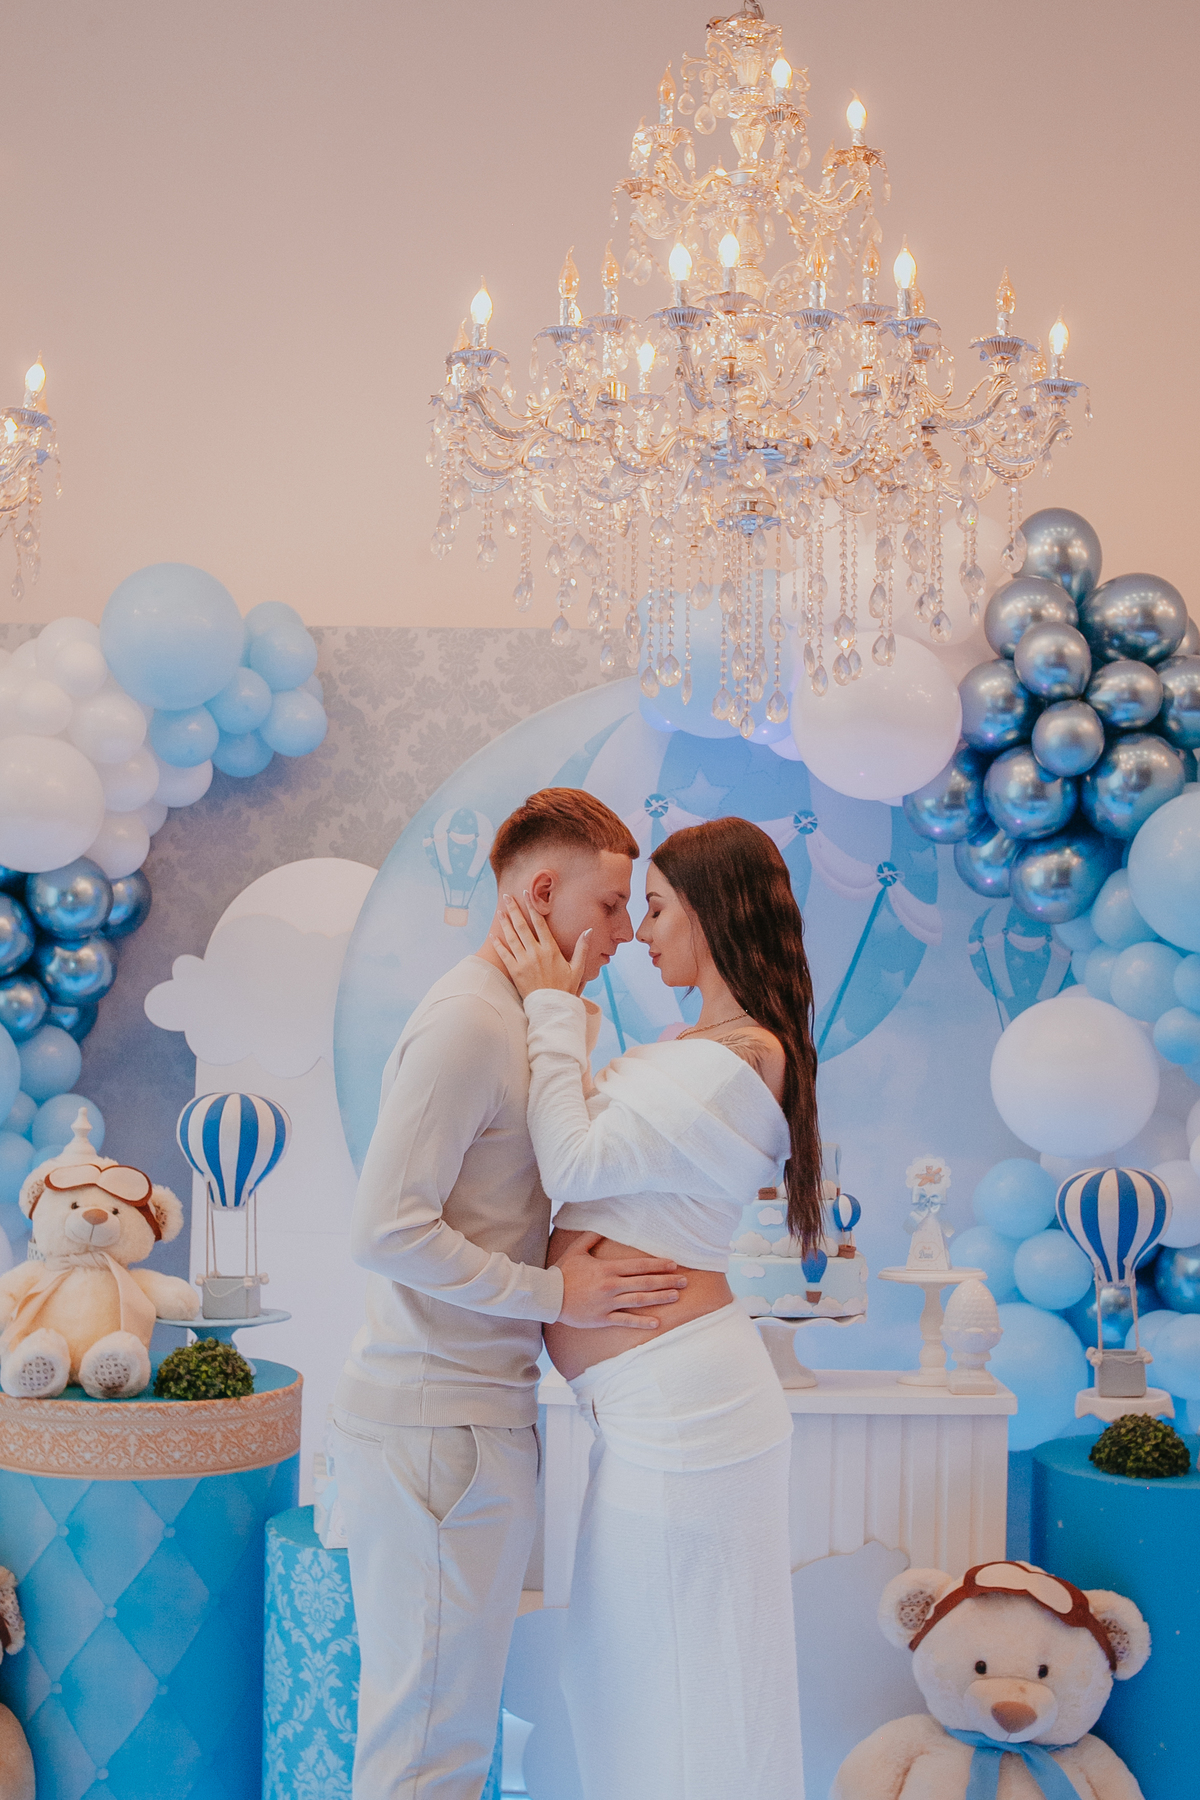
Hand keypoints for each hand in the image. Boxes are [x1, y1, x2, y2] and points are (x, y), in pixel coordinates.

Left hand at [492, 895, 587, 998]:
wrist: (552, 1008)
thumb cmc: (565, 989)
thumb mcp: (577, 968)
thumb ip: (582, 948)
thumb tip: (588, 930)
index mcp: (551, 949)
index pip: (540, 923)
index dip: (532, 907)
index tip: (526, 894)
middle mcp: (536, 952)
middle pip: (522, 926)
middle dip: (514, 909)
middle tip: (507, 896)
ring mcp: (524, 962)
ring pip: (511, 938)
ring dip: (505, 923)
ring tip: (500, 911)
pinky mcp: (515, 972)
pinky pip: (504, 955)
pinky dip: (498, 944)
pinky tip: (493, 936)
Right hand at [555, 1232, 686, 1329]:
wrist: (547, 1296)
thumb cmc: (562, 1272)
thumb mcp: (576, 1251)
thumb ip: (591, 1237)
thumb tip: (602, 1224)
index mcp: (607, 1269)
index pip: (638, 1266)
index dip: (657, 1265)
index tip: (673, 1264)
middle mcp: (610, 1286)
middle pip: (644, 1282)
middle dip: (666, 1281)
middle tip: (684, 1281)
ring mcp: (607, 1303)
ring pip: (639, 1300)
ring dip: (659, 1298)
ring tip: (676, 1296)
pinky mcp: (602, 1318)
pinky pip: (625, 1320)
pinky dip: (641, 1322)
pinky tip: (656, 1322)